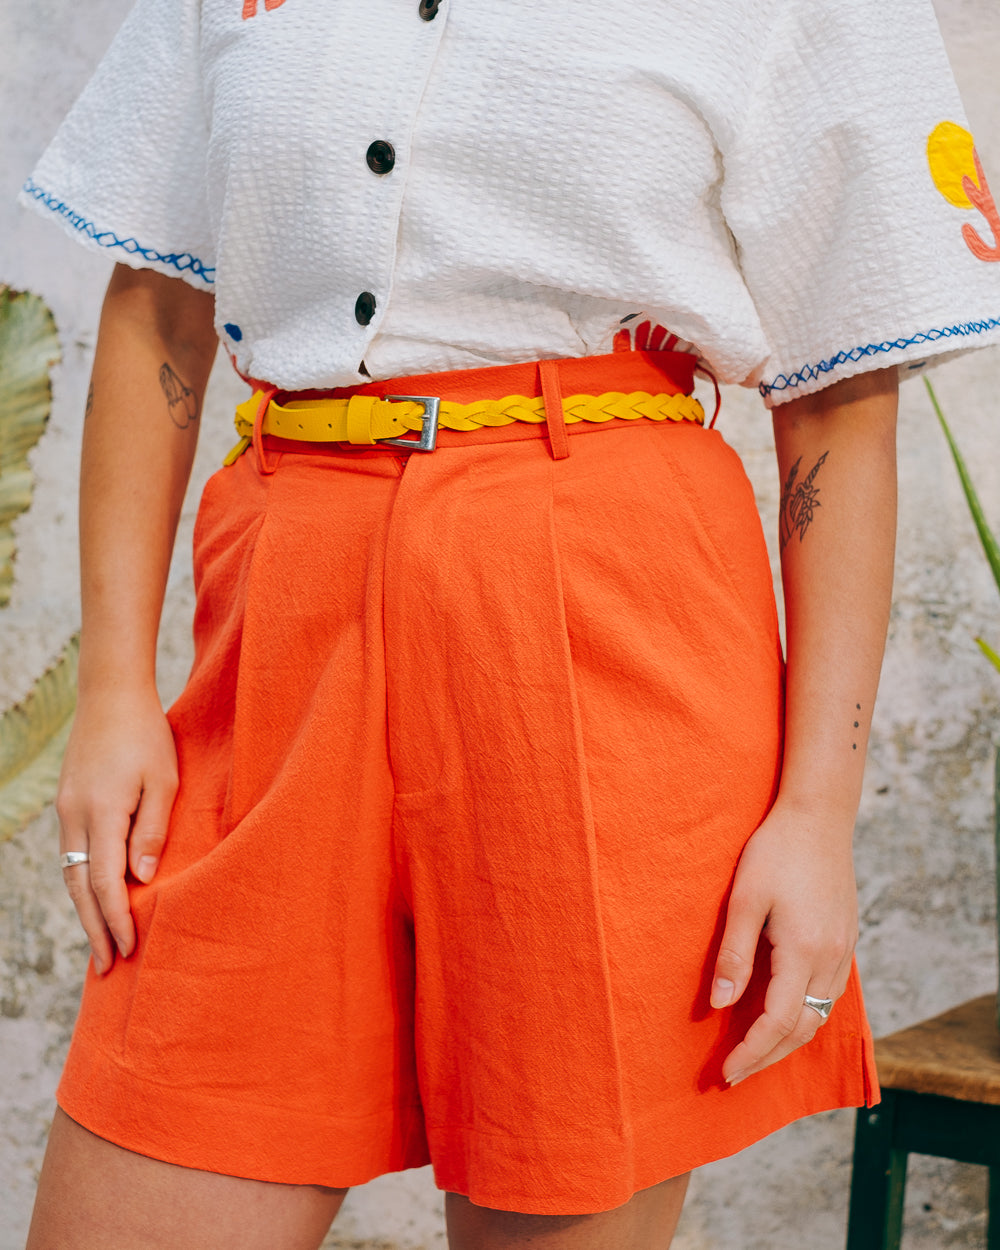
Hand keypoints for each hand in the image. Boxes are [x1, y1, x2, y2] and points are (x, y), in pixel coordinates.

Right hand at [56, 686, 177, 974]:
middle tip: (105, 968)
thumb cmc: (147, 735)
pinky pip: (72, 854)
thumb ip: (152, 831)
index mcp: (102, 812)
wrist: (111, 694)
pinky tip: (94, 898)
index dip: (117, 919)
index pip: (105, 882)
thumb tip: (142, 881)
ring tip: (99, 943)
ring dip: (85, 910)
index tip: (128, 949)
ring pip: (71, 874)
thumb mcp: (164, 781)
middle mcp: (75, 817)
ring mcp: (66, 810)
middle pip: (80, 887)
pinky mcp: (68, 803)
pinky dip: (82, 883)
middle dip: (93, 929)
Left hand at [709, 801, 857, 1083]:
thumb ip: (734, 954)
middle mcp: (831, 958)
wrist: (819, 815)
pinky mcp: (846, 939)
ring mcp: (844, 950)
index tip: (726, 1072)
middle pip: (803, 1029)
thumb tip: (719, 1004)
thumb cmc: (775, 850)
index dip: (752, 1052)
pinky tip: (784, 1015)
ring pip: (820, 1015)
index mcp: (805, 951)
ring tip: (755, 1052)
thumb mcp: (745, 898)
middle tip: (735, 1074)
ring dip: (788, 1040)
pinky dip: (806, 1016)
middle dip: (768, 1056)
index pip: (779, 1022)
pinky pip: (829, 995)